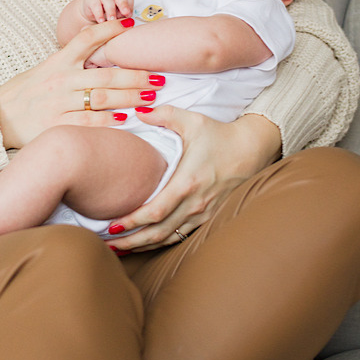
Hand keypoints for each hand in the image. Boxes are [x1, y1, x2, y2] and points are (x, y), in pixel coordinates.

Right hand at [0, 18, 158, 149]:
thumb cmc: (26, 92)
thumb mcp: (46, 68)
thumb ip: (72, 60)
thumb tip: (102, 48)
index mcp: (58, 62)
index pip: (86, 39)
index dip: (110, 30)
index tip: (131, 24)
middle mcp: (60, 80)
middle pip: (105, 74)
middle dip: (136, 75)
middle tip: (158, 77)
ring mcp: (59, 103)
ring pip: (102, 98)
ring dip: (130, 97)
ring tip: (151, 96)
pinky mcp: (56, 125)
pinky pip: (89, 123)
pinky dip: (110, 121)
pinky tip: (127, 119)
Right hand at [80, 0, 133, 23]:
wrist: (91, 9)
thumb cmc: (108, 10)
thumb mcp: (118, 12)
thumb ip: (123, 15)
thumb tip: (127, 22)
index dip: (130, 4)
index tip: (129, 14)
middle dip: (123, 4)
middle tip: (125, 13)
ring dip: (110, 10)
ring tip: (112, 20)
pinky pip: (95, 4)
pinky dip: (99, 13)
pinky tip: (101, 21)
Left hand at [108, 108, 280, 252]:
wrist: (252, 149)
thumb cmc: (220, 134)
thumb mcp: (192, 120)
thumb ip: (164, 114)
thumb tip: (139, 111)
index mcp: (188, 182)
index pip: (156, 211)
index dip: (133, 222)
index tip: (111, 225)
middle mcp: (195, 203)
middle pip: (158, 232)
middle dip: (131, 241)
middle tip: (107, 244)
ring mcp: (203, 213)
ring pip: (168, 238)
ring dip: (143, 245)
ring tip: (120, 248)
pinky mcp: (208, 217)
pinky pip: (181, 236)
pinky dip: (160, 242)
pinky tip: (145, 243)